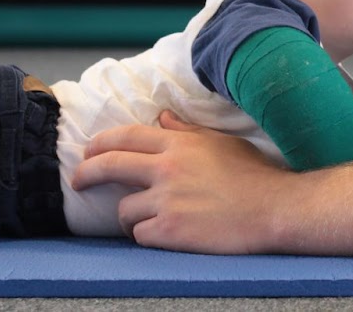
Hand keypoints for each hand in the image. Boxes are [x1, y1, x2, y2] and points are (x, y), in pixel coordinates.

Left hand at [73, 111, 294, 252]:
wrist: (273, 209)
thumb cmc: (253, 175)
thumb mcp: (221, 144)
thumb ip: (187, 132)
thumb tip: (163, 117)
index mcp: (179, 145)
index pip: (127, 136)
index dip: (101, 143)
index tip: (89, 152)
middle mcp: (167, 169)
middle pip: (111, 165)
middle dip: (87, 173)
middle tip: (79, 181)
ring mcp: (167, 200)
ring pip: (123, 209)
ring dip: (129, 216)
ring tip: (144, 220)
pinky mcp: (170, 230)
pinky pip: (140, 234)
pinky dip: (147, 236)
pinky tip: (163, 234)